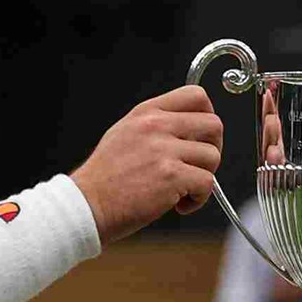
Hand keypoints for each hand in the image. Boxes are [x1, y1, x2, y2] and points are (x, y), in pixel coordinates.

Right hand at [72, 86, 223, 243]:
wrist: (87, 205)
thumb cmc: (105, 178)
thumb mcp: (124, 133)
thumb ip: (155, 126)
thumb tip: (187, 128)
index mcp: (147, 112)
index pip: (196, 96)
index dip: (207, 117)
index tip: (201, 137)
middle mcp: (157, 126)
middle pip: (214, 124)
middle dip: (213, 148)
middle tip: (197, 167)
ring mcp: (164, 150)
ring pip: (213, 156)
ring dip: (204, 177)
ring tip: (183, 189)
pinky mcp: (171, 177)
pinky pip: (207, 184)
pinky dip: (198, 199)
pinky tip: (179, 204)